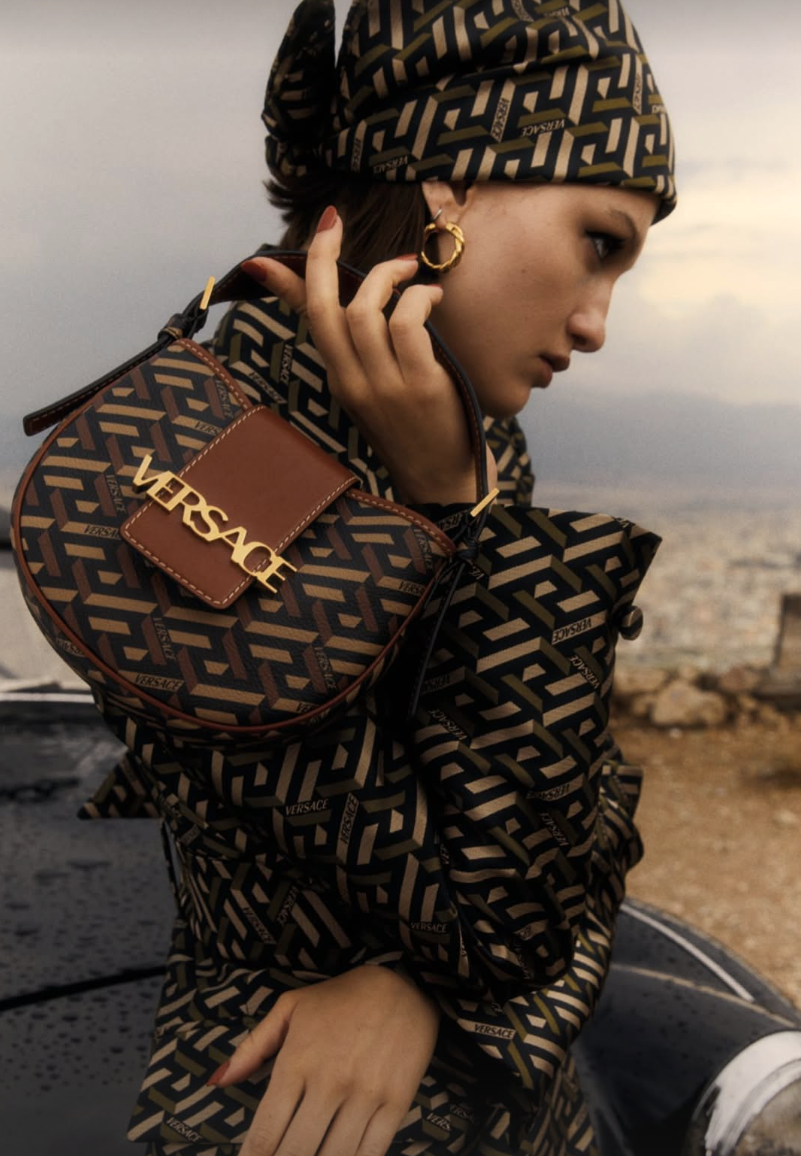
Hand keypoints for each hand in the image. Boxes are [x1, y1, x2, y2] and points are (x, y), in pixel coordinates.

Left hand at [210, 963, 440, 1155]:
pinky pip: (371, 1153)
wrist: (404, 985)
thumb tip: (217, 1081)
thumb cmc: (340, 998)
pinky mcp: (396, 1104)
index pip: (266, 1131)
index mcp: (297, 1061)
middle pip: (296, 1153)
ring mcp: (365, 1096)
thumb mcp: (291, 1008)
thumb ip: (252, 1047)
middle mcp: (329, 1082)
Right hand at [240, 208, 497, 504]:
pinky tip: (432, 300)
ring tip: (412, 276)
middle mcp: (354, 384)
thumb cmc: (417, 430)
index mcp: (340, 381)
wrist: (445, 484)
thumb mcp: (377, 388)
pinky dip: (419, 299)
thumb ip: (363, 346)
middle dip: (323, 257)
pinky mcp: (420, 386)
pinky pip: (407, 323)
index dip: (293, 275)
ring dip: (387, 278)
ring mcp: (385, 386)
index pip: (307, 319)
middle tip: (335, 223)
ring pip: (365, 311)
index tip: (293, 238)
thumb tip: (350, 307)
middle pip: (325, 308)